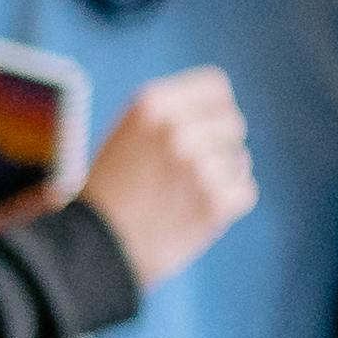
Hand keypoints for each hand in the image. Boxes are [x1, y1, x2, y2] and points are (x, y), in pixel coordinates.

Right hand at [80, 65, 256, 292]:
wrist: (93, 250)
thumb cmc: (109, 195)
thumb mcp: (128, 137)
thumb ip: (171, 119)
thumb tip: (224, 114)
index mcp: (151, 104)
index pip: (216, 87)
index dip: (215, 109)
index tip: (207, 128)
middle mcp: (176, 128)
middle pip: (232, 124)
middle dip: (219, 146)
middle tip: (190, 173)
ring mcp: (197, 165)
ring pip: (239, 161)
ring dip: (220, 179)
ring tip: (182, 198)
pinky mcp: (214, 200)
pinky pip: (244, 192)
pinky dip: (226, 206)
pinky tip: (194, 214)